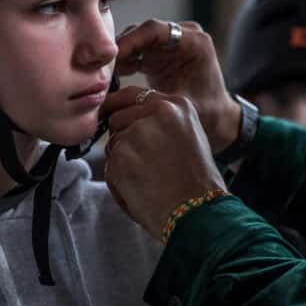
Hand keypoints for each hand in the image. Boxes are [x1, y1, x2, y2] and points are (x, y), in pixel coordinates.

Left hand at [103, 85, 227, 240]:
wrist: (198, 210)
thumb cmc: (196, 182)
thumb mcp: (189, 137)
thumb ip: (161, 123)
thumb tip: (127, 120)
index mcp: (177, 105)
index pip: (134, 95)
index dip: (118, 106)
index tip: (108, 114)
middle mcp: (157, 112)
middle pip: (118, 119)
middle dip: (123, 139)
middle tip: (147, 165)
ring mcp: (137, 132)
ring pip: (113, 144)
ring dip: (122, 161)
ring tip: (149, 179)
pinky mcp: (121, 155)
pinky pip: (109, 166)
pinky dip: (119, 180)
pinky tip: (142, 189)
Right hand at [104, 19, 240, 153]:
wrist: (217, 118)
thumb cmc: (208, 113)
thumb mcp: (180, 106)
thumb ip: (153, 97)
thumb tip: (120, 95)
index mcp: (196, 42)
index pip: (157, 29)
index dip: (132, 39)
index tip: (113, 55)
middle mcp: (184, 36)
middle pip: (145, 31)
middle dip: (122, 46)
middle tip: (102, 65)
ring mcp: (172, 43)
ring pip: (138, 39)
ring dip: (121, 54)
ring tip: (104, 71)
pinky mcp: (162, 53)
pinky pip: (138, 50)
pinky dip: (125, 61)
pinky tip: (113, 75)